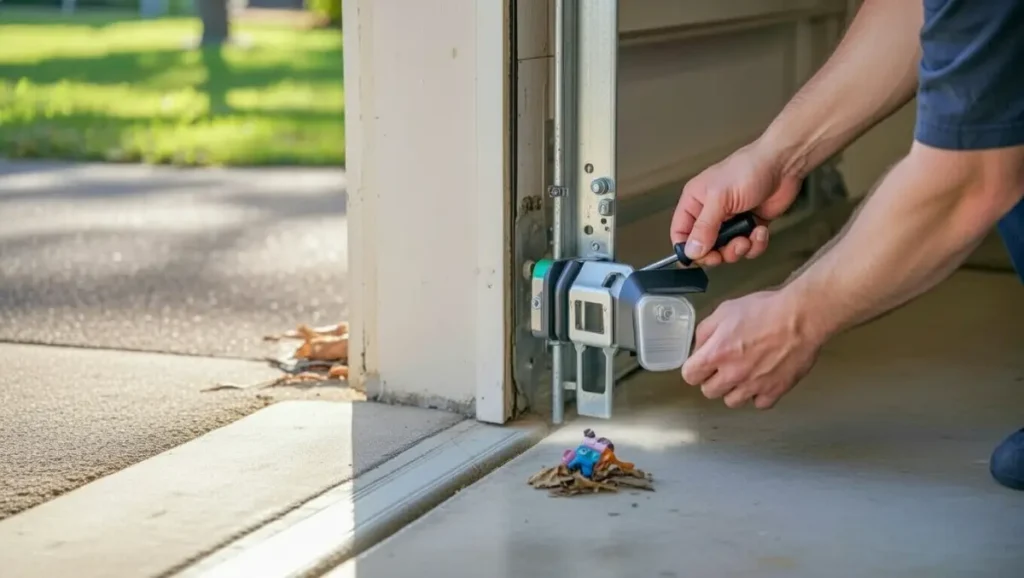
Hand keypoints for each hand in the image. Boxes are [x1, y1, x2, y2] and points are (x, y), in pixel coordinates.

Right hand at [670, 140, 802, 266]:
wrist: (783, 164)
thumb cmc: (748, 170)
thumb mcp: (720, 199)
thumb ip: (704, 227)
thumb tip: (690, 251)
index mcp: (695, 202)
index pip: (680, 232)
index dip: (687, 248)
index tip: (700, 257)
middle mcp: (711, 213)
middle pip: (704, 247)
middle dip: (718, 252)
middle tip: (728, 249)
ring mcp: (731, 221)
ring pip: (727, 250)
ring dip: (739, 249)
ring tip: (748, 236)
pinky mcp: (750, 226)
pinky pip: (748, 247)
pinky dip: (756, 244)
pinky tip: (760, 230)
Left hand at [681, 289, 826, 408]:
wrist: (801, 317)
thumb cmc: (763, 309)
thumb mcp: (725, 310)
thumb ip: (705, 332)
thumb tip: (698, 349)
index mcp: (716, 354)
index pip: (689, 376)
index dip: (695, 368)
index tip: (703, 363)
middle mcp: (732, 375)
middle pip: (709, 391)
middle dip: (713, 379)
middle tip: (725, 366)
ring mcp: (754, 386)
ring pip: (732, 401)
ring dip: (734, 390)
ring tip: (744, 374)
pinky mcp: (776, 391)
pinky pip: (759, 403)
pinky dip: (759, 395)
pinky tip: (763, 380)